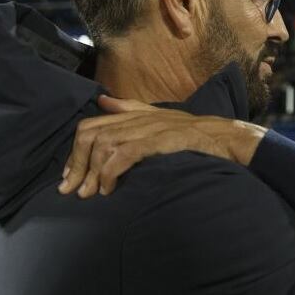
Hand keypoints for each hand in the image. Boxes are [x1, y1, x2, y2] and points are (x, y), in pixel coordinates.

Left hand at [59, 95, 266, 197]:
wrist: (224, 137)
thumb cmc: (193, 133)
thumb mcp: (158, 117)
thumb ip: (129, 109)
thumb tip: (102, 101)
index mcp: (134, 115)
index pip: (91, 126)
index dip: (75, 151)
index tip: (70, 175)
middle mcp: (136, 119)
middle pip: (91, 135)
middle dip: (77, 164)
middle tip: (73, 191)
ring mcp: (148, 129)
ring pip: (104, 145)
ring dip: (92, 172)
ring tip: (92, 194)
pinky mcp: (159, 141)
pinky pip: (124, 154)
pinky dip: (111, 172)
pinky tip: (110, 188)